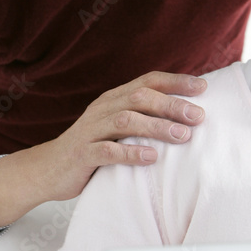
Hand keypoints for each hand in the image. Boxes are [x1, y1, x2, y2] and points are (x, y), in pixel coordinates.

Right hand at [0, 71, 206, 230]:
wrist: (47, 169)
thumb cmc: (92, 147)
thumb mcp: (116, 127)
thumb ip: (142, 118)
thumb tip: (187, 115)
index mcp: (113, 98)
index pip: (147, 81)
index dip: (175, 81)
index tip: (203, 87)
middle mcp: (103, 109)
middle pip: (140, 98)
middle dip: (171, 105)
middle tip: (198, 116)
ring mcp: (90, 131)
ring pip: (126, 121)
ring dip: (157, 127)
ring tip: (182, 136)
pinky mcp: (82, 154)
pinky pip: (107, 151)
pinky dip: (131, 153)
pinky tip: (152, 158)